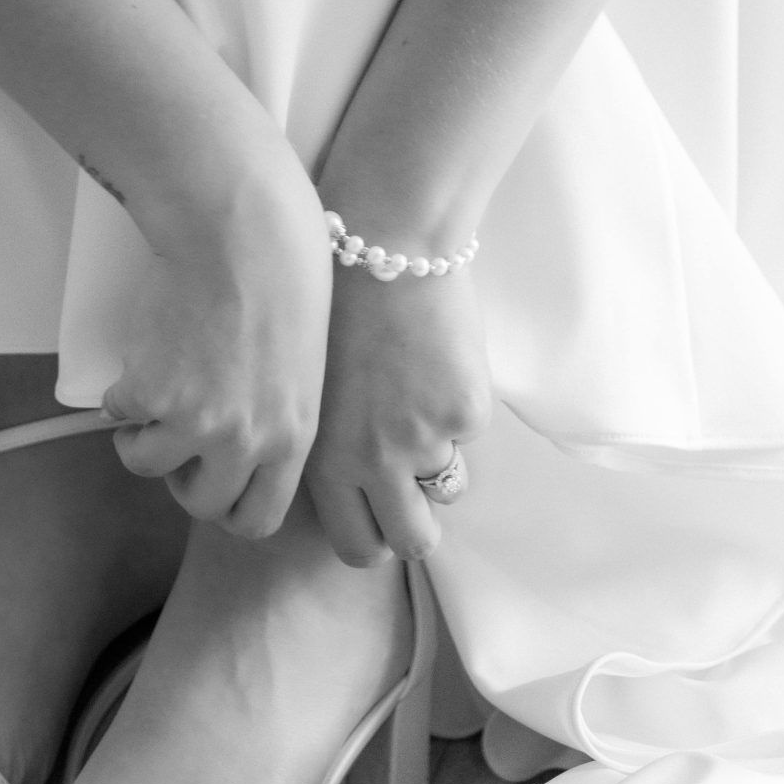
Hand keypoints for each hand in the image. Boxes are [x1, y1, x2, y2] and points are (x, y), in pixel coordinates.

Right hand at [102, 174, 330, 540]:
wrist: (240, 233)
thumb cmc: (281, 278)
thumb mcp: (301, 366)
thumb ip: (274, 416)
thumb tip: (236, 444)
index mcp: (293, 437)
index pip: (259, 519)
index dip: (228, 506)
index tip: (212, 479)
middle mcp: (246, 442)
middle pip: (201, 505)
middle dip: (181, 477)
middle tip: (176, 438)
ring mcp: (194, 423)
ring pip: (146, 463)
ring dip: (141, 437)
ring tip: (150, 397)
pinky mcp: (149, 393)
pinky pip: (118, 414)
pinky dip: (120, 391)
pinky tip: (142, 355)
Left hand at [305, 251, 492, 565]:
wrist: (386, 239)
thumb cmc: (337, 299)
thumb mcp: (314, 385)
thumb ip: (331, 442)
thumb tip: (356, 481)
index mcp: (324, 457)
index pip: (355, 545)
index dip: (373, 535)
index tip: (378, 515)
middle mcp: (372, 461)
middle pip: (411, 541)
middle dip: (417, 526)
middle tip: (414, 491)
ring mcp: (423, 439)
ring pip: (448, 484)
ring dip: (438, 457)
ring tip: (416, 396)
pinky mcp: (465, 411)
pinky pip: (469, 428)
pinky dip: (459, 401)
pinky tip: (435, 353)